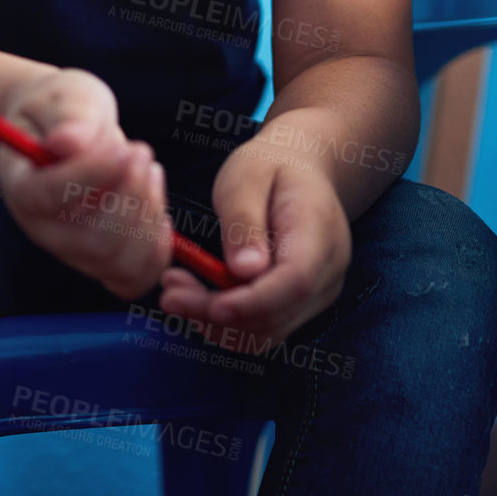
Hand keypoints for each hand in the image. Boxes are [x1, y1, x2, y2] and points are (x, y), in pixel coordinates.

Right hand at [0, 68, 172, 300]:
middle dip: (130, 198)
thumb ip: (69, 116)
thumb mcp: (66, 96)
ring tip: (149, 169)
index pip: (48, 198)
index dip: (90, 178)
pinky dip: (157, 247)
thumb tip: (67, 142)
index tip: (123, 150)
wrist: (66, 130)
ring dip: (148, 216)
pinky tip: (157, 204)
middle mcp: (43, 230)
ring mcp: (73, 251)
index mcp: (22, 186)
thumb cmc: (63, 110)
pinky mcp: (102, 261)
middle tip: (142, 152)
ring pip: (119, 264)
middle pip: (92, 243)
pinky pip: (135, 277)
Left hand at [157, 138, 351, 351]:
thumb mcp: (248, 176)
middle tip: (169, 293)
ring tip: (174, 292)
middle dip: (218, 313)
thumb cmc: (271, 166)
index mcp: (319, 232)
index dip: (253, 301)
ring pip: (269, 330)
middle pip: (277, 313)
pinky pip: (266, 327)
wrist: (301, 168)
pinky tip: (197, 301)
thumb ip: (244, 221)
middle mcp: (328, 271)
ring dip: (218, 323)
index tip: (210, 306)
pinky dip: (230, 323)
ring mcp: (319, 292)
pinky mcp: (301, 304)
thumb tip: (244, 271)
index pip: (295, 281)